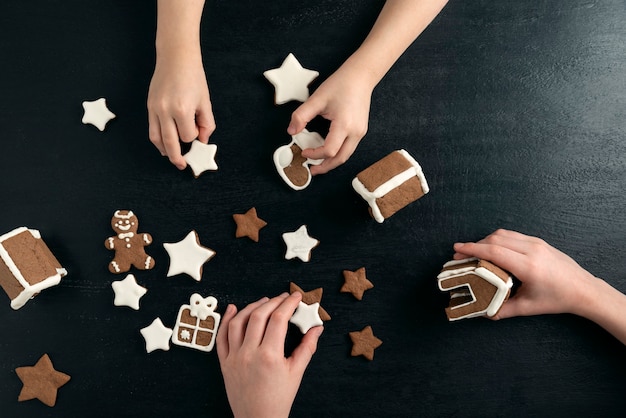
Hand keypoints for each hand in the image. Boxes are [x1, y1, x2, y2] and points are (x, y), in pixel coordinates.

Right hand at [147, 53, 215, 169]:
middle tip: (183, 165)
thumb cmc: (194, 77)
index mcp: (182, 110)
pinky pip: (151, 129)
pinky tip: (164, 145)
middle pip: (170, 144)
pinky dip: (157, 140)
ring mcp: (154, 109)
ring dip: (164, 151)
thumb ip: (206, 124)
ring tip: (172, 158)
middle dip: (177, 158)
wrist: (175, 58)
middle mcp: (165, 111)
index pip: (188, 136)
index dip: (194, 137)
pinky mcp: (149, 106)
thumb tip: (202, 141)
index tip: (198, 131)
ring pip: (156, 139)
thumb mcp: (205, 101)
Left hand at [217, 292, 322, 417]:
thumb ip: (307, 347)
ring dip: (251, 307)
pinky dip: (226, 320)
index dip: (288, 304)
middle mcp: (249, 354)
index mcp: (269, 356)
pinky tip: (233, 309)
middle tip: (283, 297)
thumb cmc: (278, 399)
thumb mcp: (296, 373)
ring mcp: (234, 357)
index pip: (279, 319)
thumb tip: (317, 328)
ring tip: (264, 301)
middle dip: (273, 302)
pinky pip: (221, 336)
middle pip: (259, 316)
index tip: (296, 297)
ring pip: (238, 322)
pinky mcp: (224, 362)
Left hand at [287, 66, 372, 174]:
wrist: (361, 76)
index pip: (329, 150)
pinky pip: (349, 148)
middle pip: (340, 159)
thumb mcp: (317, 99)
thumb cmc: (341, 84)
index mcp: (344, 124)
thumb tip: (291, 131)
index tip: (304, 151)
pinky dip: (338, 154)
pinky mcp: (361, 130)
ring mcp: (360, 132)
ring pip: (346, 156)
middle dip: (325, 167)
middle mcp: (355, 132)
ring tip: (319, 165)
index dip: (315, 155)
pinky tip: (328, 152)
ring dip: (332, 162)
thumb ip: (301, 116)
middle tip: (312, 170)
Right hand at [452, 229, 597, 318]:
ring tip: (474, 252)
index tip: (457, 250)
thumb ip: (502, 310)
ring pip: (503, 234)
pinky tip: (492, 250)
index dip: (473, 249)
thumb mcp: (528, 308)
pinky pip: (512, 236)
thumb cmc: (558, 299)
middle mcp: (532, 250)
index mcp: (529, 266)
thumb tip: (483, 312)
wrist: (584, 290)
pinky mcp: (539, 241)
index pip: (494, 251)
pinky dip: (498, 240)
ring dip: (485, 241)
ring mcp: (537, 243)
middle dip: (475, 245)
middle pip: (495, 239)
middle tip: (460, 255)